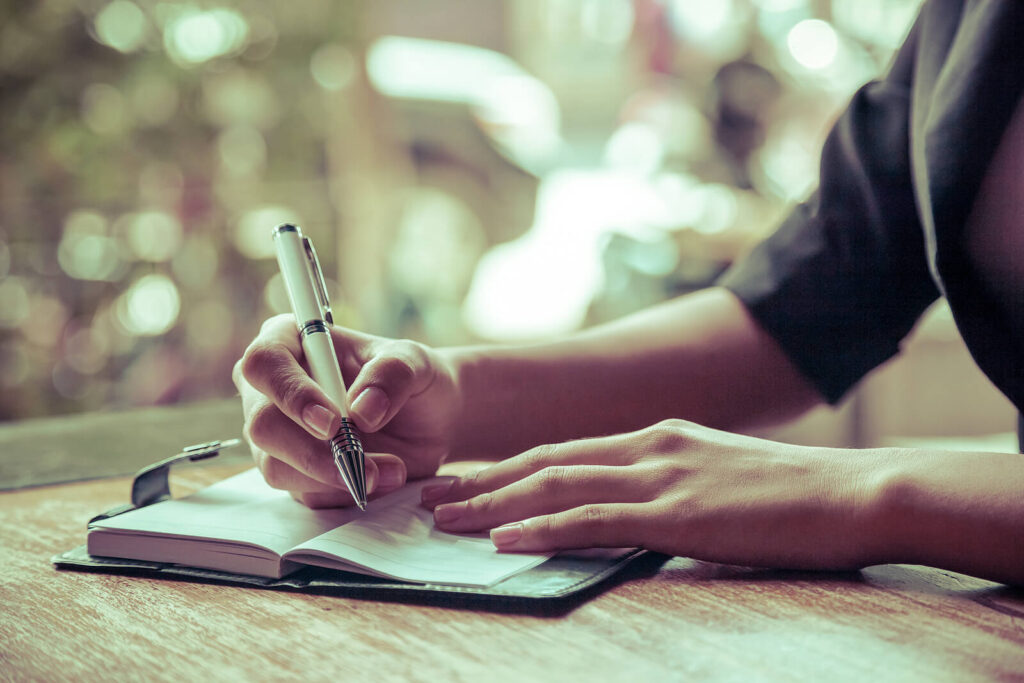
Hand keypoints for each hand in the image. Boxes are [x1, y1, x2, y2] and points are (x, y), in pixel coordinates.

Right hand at [234, 315, 460, 507]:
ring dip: (334, 477)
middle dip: (313, 451)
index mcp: (290, 341)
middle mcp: (273, 389)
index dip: (291, 394)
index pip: (264, 362)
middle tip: (362, 463)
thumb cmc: (413, 378)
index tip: (331, 423)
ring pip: (276, 466)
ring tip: (392, 471)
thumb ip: (392, 374)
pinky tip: (383, 479)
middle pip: (262, 424)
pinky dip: (345, 492)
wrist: (432, 420)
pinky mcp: (295, 471)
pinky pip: (304, 493)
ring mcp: (279, 434)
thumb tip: (361, 410)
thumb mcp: (415, 362)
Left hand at [421, 419, 890, 569]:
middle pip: (545, 461)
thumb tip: (634, 512)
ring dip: (493, 503)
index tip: (467, 482)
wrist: (853, 493)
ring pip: (556, 484)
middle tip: (432, 497)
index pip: (563, 450)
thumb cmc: (791, 495)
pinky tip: (504, 539)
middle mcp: (648, 446)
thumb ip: (670, 486)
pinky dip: (541, 527)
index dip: (508, 467)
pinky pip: (593, 519)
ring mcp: (660, 476)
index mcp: (656, 437)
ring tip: (445, 518)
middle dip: (482, 481)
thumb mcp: (718, 477)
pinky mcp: (677, 512)